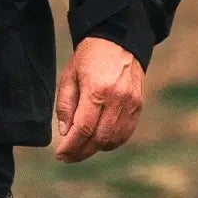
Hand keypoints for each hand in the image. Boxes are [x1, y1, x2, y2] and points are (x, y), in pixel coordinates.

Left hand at [54, 36, 145, 161]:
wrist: (117, 40)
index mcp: (97, 90)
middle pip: (99, 138)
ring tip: (82, 148)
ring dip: (96, 148)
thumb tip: (66, 134)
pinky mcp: (138, 106)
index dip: (70, 146)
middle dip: (81, 152)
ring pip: (113, 140)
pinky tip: (99, 141)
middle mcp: (117, 99)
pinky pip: (125, 133)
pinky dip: (111, 142)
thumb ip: (65, 106)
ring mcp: (131, 104)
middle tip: (68, 156)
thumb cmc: (89, 57)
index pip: (83, 128)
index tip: (60, 155)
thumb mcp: (69, 77)